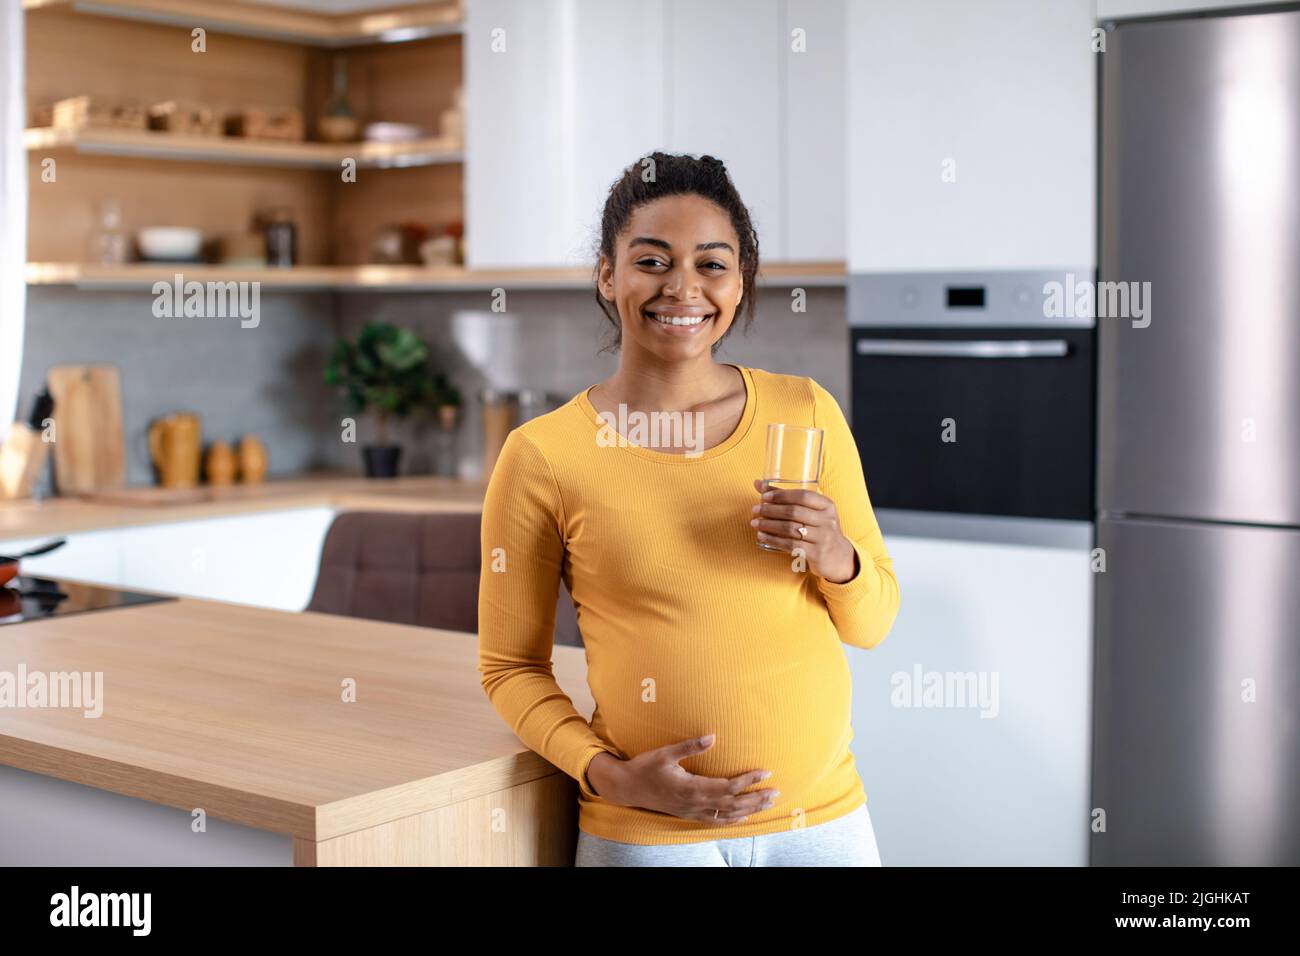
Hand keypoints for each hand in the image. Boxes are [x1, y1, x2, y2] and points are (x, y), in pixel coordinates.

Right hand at [586, 734, 779, 824]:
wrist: (627, 788)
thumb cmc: (646, 767)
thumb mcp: (666, 752)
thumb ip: (690, 746)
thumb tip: (712, 736)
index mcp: (693, 787)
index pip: (729, 786)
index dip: (749, 780)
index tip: (766, 773)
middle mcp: (696, 803)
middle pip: (734, 804)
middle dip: (756, 798)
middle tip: (777, 793)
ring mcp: (693, 811)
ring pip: (728, 814)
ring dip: (750, 810)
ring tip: (768, 804)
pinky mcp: (689, 814)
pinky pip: (715, 821)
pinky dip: (732, 819)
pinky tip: (744, 817)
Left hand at [751, 479, 858, 583]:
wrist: (838, 557)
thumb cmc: (819, 529)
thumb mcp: (810, 512)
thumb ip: (786, 498)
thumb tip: (758, 484)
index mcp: (827, 505)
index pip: (803, 496)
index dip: (782, 495)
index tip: (764, 496)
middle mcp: (827, 520)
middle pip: (794, 512)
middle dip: (771, 510)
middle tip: (755, 510)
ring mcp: (823, 537)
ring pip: (790, 529)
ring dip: (769, 525)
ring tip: (755, 523)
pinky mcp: (816, 553)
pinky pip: (791, 545)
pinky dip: (773, 540)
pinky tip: (762, 537)